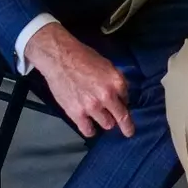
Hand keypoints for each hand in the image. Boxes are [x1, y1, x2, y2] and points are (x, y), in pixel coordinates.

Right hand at [22, 22, 132, 138]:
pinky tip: (91, 127)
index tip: (122, 106)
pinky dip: (91, 130)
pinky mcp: (76, 114)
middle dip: (124, 122)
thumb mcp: (107, 65)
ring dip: (106, 121)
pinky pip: (88, 131)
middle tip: (127, 128)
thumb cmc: (83, 57)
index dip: (124, 103)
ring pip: (107, 125)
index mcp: (116, 82)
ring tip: (101, 118)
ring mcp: (92, 107)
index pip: (127, 100)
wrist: (59, 58)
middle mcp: (107, 96)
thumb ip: (116, 81)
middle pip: (121, 117)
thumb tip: (121, 95)